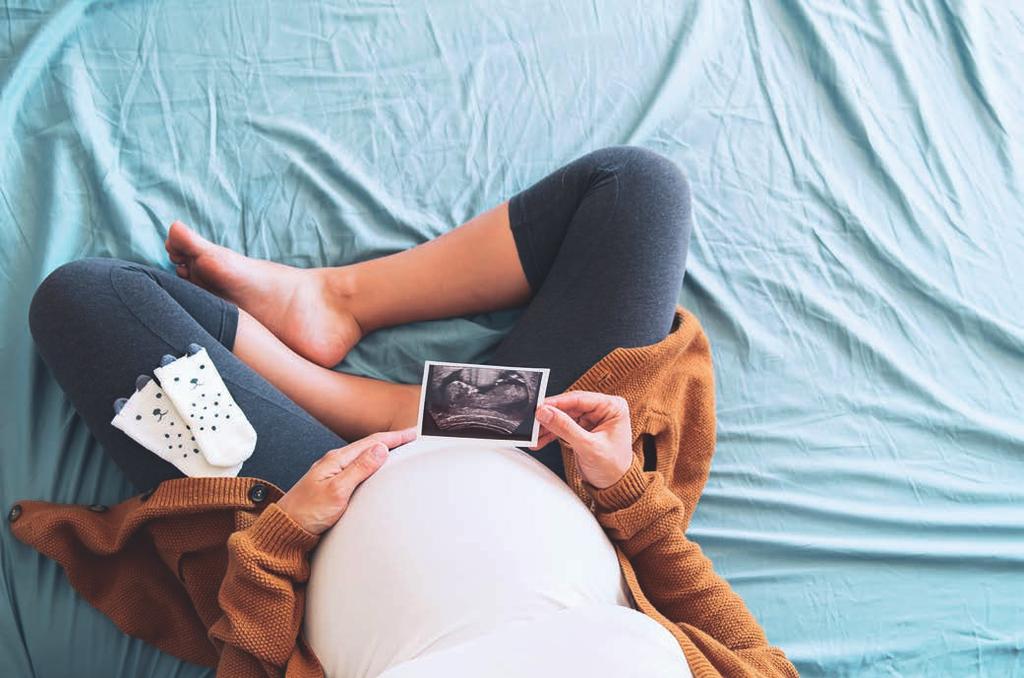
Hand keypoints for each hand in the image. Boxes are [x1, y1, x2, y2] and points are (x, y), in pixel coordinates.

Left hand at [277, 427, 415, 533]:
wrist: (286, 528)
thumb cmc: (307, 512)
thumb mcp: (337, 491)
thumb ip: (359, 469)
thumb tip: (381, 450)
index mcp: (337, 459)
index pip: (371, 442)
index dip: (394, 437)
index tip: (412, 433)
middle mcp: (334, 462)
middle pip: (368, 445)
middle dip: (391, 440)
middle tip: (410, 437)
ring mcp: (332, 472)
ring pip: (363, 455)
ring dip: (382, 450)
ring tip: (397, 448)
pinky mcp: (332, 483)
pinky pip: (357, 467)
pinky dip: (372, 463)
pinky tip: (375, 468)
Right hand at [531, 391, 633, 488]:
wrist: (614, 487)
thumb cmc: (613, 467)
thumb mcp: (588, 446)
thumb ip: (565, 427)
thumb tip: (546, 412)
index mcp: (612, 407)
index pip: (580, 399)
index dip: (557, 402)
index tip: (540, 407)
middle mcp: (603, 409)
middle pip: (569, 406)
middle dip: (551, 416)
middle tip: (534, 421)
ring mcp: (592, 419)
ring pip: (564, 416)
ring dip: (548, 426)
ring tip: (535, 434)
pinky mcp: (583, 428)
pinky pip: (563, 426)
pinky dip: (552, 433)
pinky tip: (540, 439)